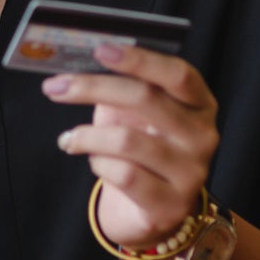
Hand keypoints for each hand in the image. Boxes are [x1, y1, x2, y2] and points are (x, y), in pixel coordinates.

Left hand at [47, 43, 219, 248]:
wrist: (148, 210)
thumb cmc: (139, 149)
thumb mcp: (134, 114)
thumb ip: (121, 87)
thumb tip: (77, 65)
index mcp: (200, 103)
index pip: (177, 74)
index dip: (139, 59)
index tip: (99, 49)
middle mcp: (203, 136)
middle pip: (146, 99)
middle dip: (93, 88)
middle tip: (56, 87)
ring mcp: (191, 173)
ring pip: (127, 140)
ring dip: (87, 136)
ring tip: (70, 139)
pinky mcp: (171, 204)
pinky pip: (123, 174)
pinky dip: (98, 164)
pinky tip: (94, 163)